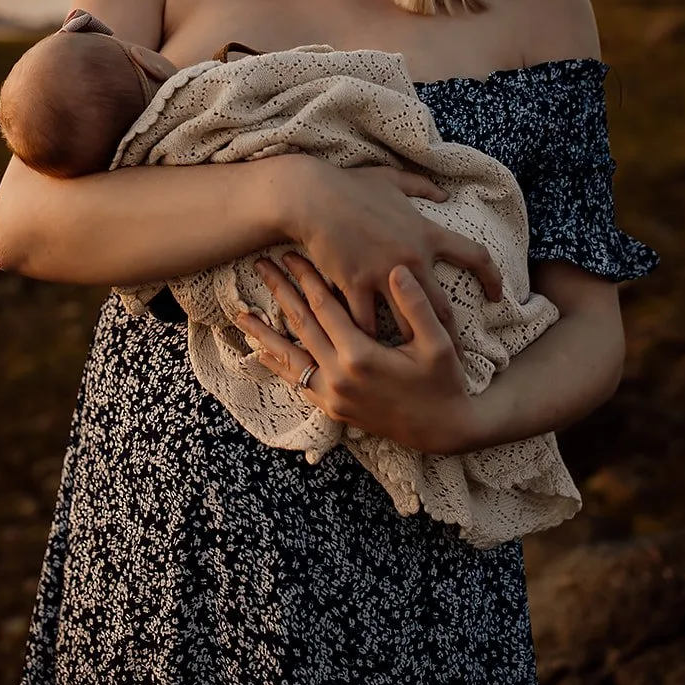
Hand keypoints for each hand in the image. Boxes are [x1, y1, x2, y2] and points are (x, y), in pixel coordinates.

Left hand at [234, 252, 482, 454]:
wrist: (443, 430)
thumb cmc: (442, 381)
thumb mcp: (438, 343)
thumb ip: (416, 306)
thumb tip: (397, 269)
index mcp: (361, 356)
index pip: (324, 307)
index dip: (306, 278)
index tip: (291, 254)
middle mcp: (338, 377)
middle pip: (300, 326)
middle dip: (280, 293)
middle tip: (261, 266)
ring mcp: (332, 395)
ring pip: (290, 357)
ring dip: (265, 333)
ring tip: (241, 314)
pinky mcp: (331, 408)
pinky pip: (297, 383)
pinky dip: (278, 366)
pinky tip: (261, 354)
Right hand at [284, 158, 501, 347]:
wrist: (312, 197)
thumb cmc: (350, 186)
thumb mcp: (391, 179)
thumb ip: (421, 187)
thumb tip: (445, 193)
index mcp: (426, 233)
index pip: (475, 256)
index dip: (493, 277)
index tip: (496, 295)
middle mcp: (412, 258)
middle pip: (443, 307)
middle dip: (452, 334)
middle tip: (457, 355)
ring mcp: (384, 274)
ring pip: (408, 322)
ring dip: (414, 345)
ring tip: (418, 367)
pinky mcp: (356, 285)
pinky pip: (368, 323)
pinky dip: (371, 340)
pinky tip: (372, 355)